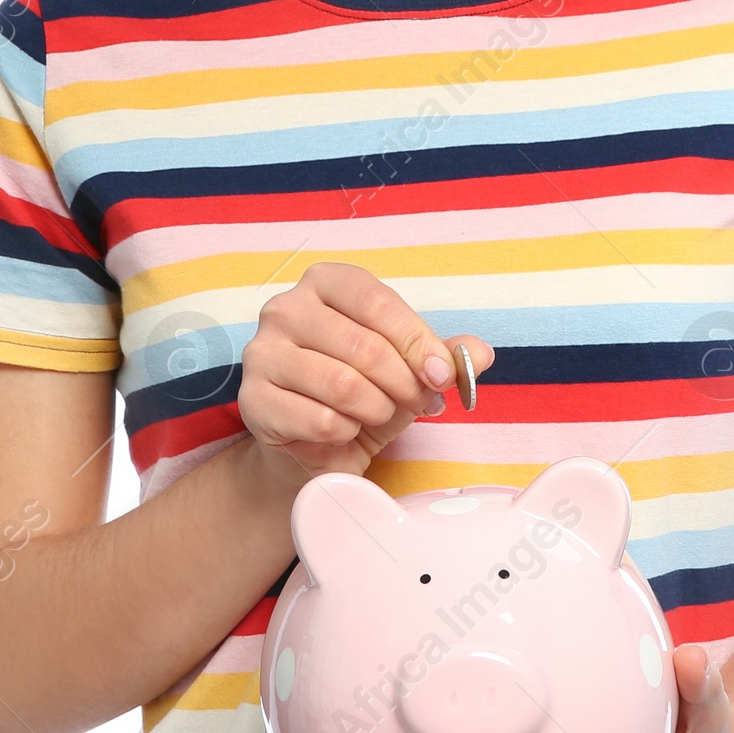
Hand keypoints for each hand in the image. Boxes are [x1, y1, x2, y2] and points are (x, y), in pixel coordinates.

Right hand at [239, 261, 492, 489]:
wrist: (311, 449)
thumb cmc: (361, 396)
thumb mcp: (408, 370)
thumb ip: (444, 356)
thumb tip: (480, 353)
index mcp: (326, 283)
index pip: (379, 302)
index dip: (419, 343)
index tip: (443, 377)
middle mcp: (286, 308)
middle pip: (365, 346)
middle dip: (404, 385)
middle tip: (417, 403)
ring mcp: (262, 352)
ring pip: (343, 385)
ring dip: (377, 409)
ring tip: (379, 414)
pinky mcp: (253, 399)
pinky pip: (319, 419)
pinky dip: (346, 432)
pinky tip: (344, 430)